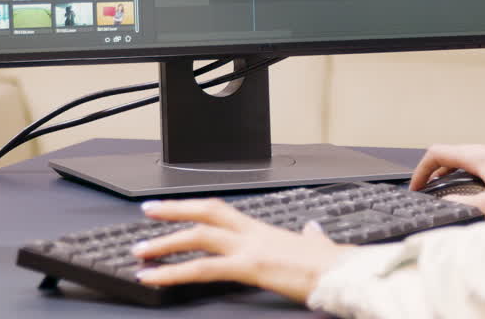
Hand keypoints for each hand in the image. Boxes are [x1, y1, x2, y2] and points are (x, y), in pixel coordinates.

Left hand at [131, 198, 350, 303]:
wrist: (344, 273)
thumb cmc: (333, 265)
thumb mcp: (317, 246)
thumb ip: (310, 238)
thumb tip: (313, 232)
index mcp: (265, 230)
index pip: (222, 210)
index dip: (196, 206)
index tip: (173, 207)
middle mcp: (253, 234)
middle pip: (206, 212)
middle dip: (174, 211)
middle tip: (147, 211)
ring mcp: (250, 248)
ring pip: (198, 236)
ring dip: (164, 243)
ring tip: (140, 252)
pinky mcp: (250, 267)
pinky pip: (203, 268)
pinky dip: (173, 273)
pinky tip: (155, 278)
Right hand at [409, 143, 484, 216]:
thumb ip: (461, 205)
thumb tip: (443, 205)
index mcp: (484, 155)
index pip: (440, 152)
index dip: (422, 169)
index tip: (416, 187)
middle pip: (455, 153)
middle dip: (437, 171)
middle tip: (428, 191)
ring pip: (472, 158)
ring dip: (456, 173)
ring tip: (449, 193)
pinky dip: (474, 174)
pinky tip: (479, 191)